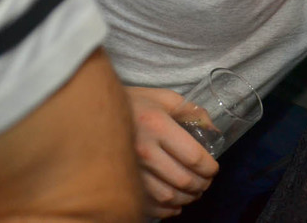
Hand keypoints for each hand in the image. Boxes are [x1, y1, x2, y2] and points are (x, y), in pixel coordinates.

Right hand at [126, 86, 218, 217]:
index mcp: (157, 126)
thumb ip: (192, 112)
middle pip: (182, 180)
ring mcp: (130, 169)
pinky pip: (147, 204)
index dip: (209, 168)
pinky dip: (165, 209)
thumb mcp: (165, 98)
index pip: (193, 157)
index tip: (213, 168)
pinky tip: (173, 204)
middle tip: (206, 182)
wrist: (93, 112)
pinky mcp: (119, 181)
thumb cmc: (134, 103)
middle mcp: (144, 150)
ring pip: (166, 196)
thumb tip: (213, 130)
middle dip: (201, 185)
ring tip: (193, 193)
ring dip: (186, 199)